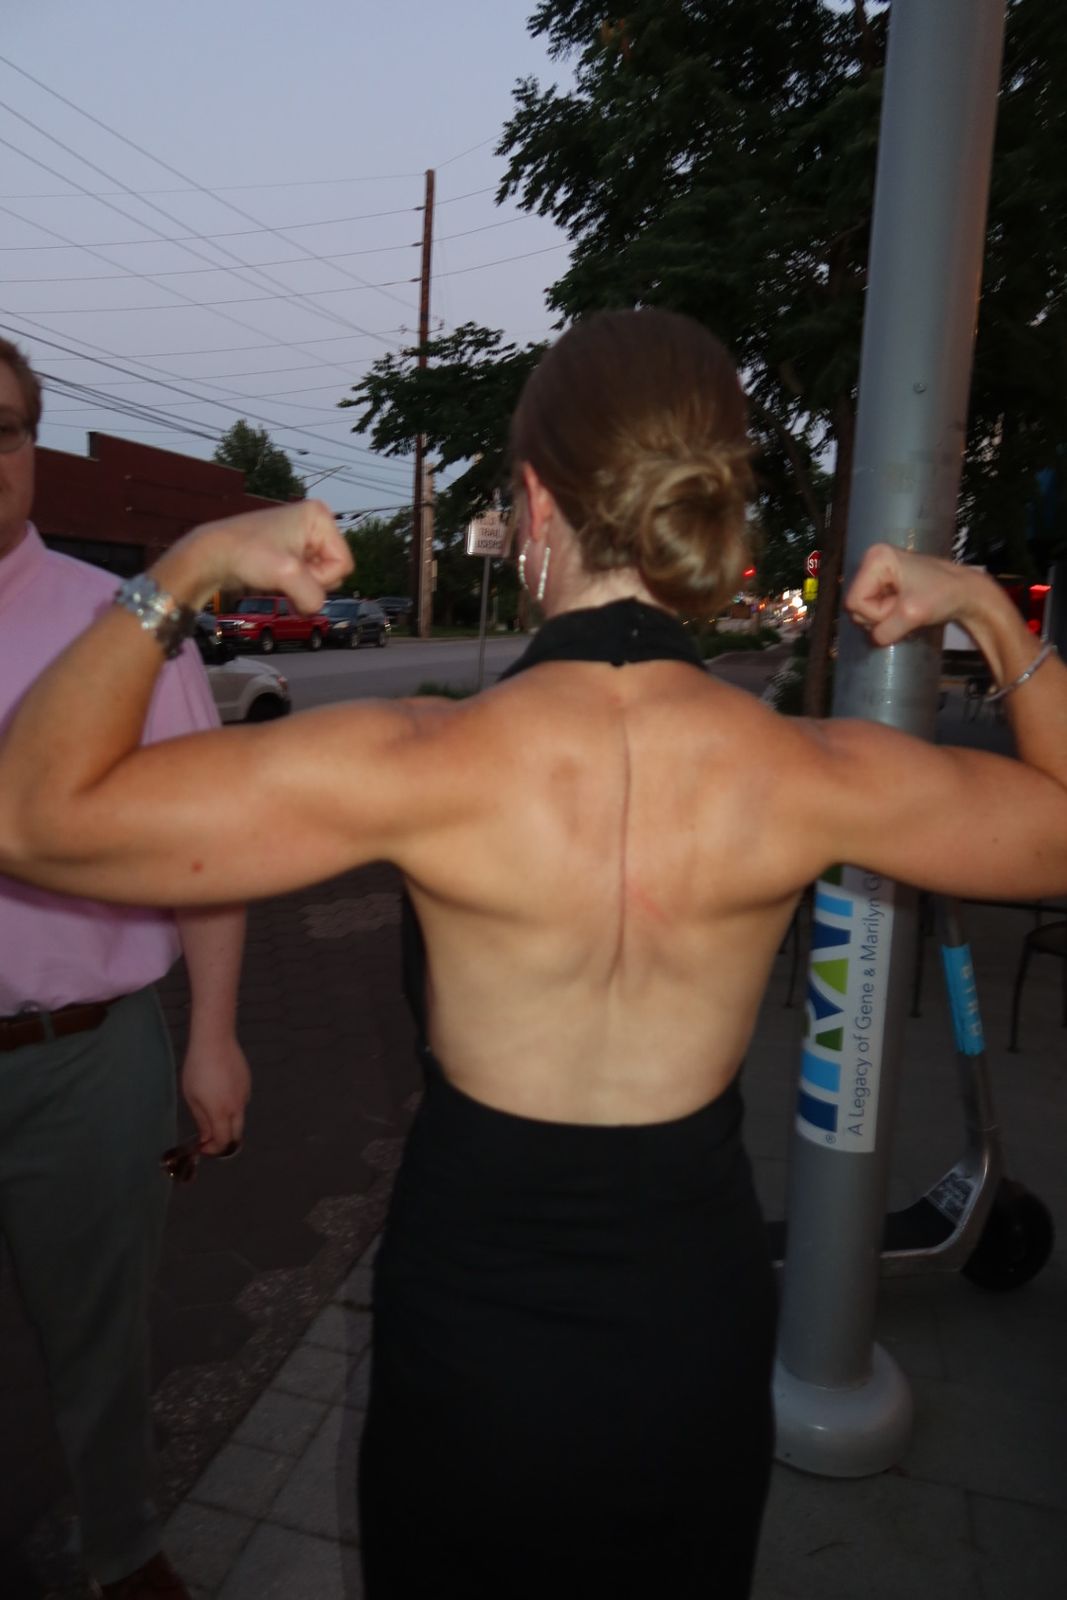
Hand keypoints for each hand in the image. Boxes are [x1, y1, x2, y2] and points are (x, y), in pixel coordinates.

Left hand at [158, 500, 352, 614]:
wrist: (213, 555)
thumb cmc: (246, 554)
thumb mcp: (287, 575)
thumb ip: (313, 596)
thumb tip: (314, 609)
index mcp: (320, 517)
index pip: (343, 564)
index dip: (320, 576)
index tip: (291, 569)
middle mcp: (316, 523)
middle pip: (335, 571)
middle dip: (310, 581)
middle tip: (282, 572)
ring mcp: (304, 538)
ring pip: (321, 579)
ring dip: (301, 586)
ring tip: (276, 576)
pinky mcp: (292, 552)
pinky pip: (308, 578)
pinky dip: (295, 587)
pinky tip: (276, 581)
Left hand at [180, 1034, 250, 1154]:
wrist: (215, 1041)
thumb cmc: (197, 1068)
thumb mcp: (192, 1097)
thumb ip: (201, 1120)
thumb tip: (205, 1137)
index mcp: (221, 1112)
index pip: (223, 1142)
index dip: (213, 1150)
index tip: (202, 1148)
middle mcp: (237, 1107)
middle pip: (236, 1135)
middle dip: (223, 1142)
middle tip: (209, 1139)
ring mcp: (245, 1095)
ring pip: (239, 1118)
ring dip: (227, 1122)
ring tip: (210, 1108)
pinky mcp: (248, 1084)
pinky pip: (241, 1102)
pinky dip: (231, 1106)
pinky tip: (219, 1091)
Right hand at [844, 543, 980, 646]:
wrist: (965, 592)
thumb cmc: (942, 595)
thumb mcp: (912, 614)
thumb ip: (886, 630)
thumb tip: (874, 640)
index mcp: (875, 558)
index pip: (855, 601)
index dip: (876, 613)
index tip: (901, 606)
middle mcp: (871, 561)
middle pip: (856, 605)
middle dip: (880, 616)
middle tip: (904, 608)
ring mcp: (876, 573)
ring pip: (863, 611)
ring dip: (884, 618)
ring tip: (905, 608)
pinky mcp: (882, 583)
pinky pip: (872, 609)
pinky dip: (887, 616)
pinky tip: (902, 609)